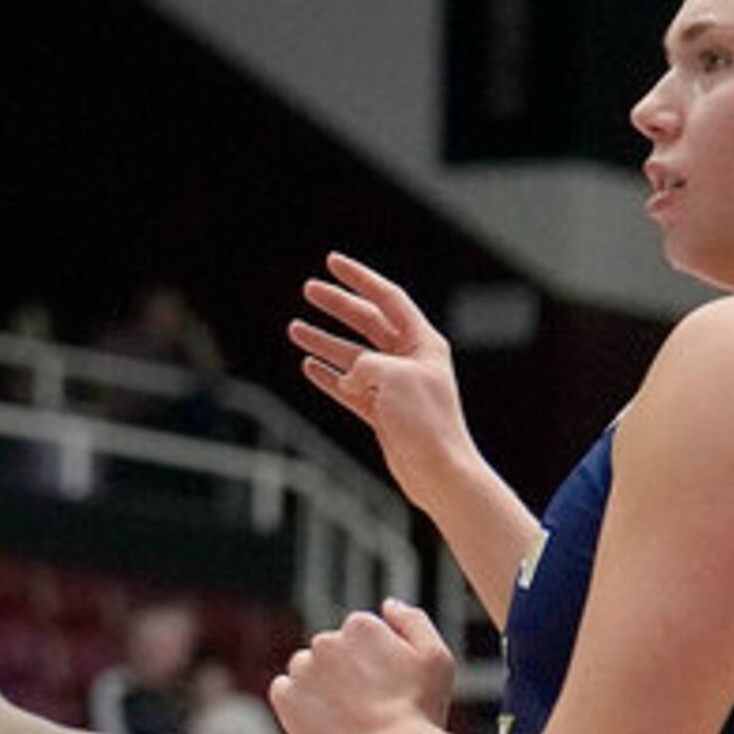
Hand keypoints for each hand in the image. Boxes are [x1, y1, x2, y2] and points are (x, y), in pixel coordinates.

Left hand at [271, 599, 455, 733]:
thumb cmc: (420, 710)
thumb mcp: (436, 658)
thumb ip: (413, 622)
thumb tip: (387, 604)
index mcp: (360, 626)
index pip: (359, 636)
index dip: (375, 663)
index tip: (387, 686)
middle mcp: (325, 640)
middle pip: (331, 651)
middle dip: (346, 672)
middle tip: (369, 704)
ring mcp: (302, 669)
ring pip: (307, 671)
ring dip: (320, 687)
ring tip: (348, 716)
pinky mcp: (285, 696)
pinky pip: (285, 692)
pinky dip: (299, 704)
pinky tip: (325, 722)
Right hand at [290, 253, 479, 499]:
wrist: (438, 472)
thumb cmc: (427, 422)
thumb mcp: (394, 379)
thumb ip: (365, 364)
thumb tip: (347, 376)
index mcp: (423, 343)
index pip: (388, 299)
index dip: (360, 278)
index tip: (333, 262)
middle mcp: (409, 360)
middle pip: (367, 322)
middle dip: (337, 305)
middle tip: (308, 290)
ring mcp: (394, 386)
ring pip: (352, 355)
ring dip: (324, 341)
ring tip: (294, 329)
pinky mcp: (382, 412)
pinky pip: (348, 386)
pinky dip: (328, 375)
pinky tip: (309, 366)